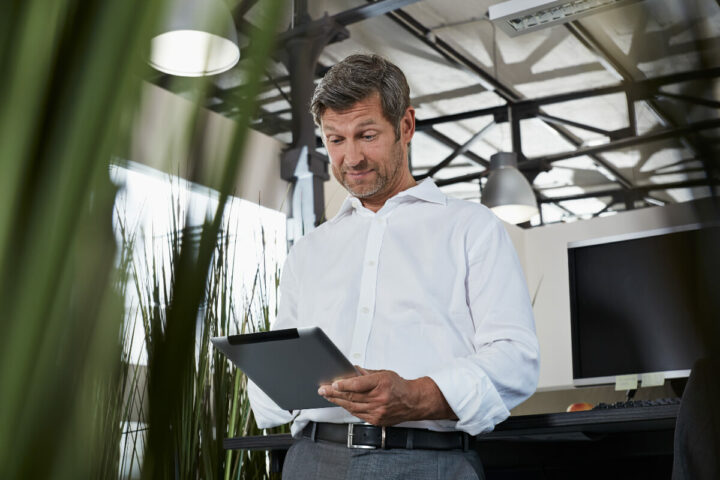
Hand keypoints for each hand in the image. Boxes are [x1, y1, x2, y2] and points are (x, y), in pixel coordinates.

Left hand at [318, 367, 455, 425]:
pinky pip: (357, 414)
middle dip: (334, 393)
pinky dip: (347, 408)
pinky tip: (340, 403)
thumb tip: (350, 370)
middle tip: (322, 389)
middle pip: (352, 396)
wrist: (413, 402)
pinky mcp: (376, 420)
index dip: (345, 384)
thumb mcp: (384, 373)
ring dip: (337, 401)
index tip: (333, 383)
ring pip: (352, 406)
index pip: (360, 384)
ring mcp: (378, 411)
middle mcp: (380, 398)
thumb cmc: (399, 386)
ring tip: (327, 396)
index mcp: (382, 383)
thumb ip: (366, 373)